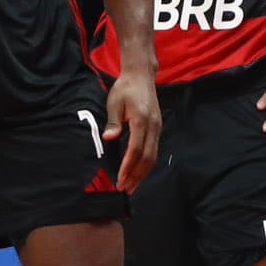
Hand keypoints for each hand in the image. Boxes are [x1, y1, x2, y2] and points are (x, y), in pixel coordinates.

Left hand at [104, 69, 160, 192]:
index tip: (120, 179)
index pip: (136, 149)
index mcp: (141, 120)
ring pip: (153, 157)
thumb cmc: (125, 89)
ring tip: (132, 186)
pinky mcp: (157, 129)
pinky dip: (146, 165)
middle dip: (136, 176)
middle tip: (125, 189)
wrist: (141, 77)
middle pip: (148, 158)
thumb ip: (113, 122)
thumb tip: (109, 139)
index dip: (128, 166)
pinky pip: (154, 151)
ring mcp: (157, 128)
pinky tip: (138, 172)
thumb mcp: (114, 103)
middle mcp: (153, 126)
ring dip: (143, 174)